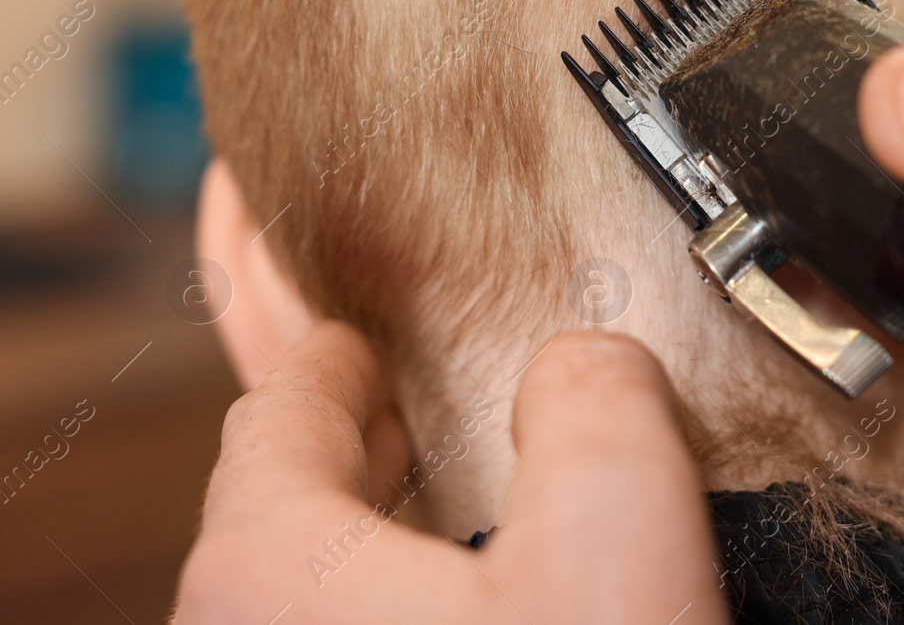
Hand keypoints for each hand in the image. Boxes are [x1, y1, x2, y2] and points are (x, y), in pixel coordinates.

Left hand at [176, 322, 726, 623]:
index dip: (327, 351)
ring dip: (373, 534)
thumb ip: (597, 401)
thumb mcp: (616, 537)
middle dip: (351, 442)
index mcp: (271, 567)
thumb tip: (584, 365)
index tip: (344, 325)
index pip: (277, 408)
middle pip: (283, 504)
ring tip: (441, 504)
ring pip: (313, 588)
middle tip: (401, 395)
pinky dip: (386, 596)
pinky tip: (470, 596)